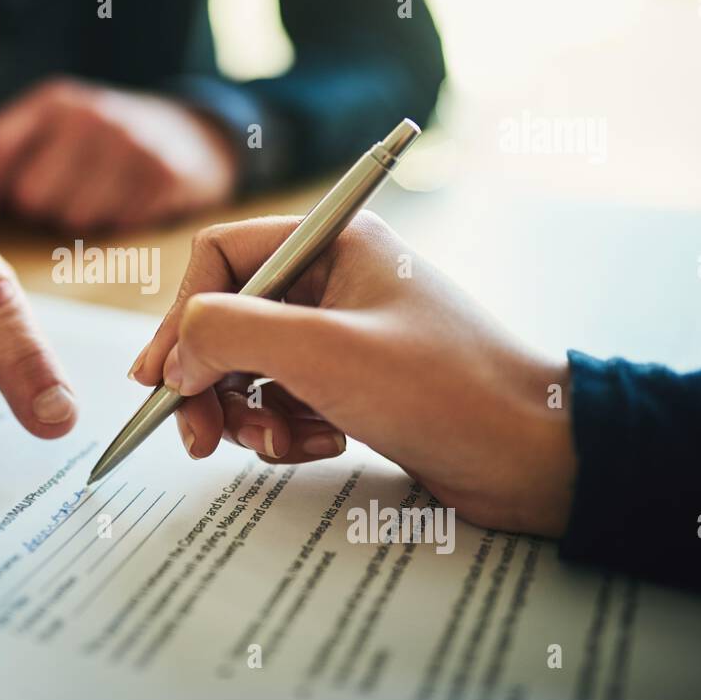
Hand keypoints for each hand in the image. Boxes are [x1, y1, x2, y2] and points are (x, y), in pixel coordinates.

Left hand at [0, 77, 237, 230]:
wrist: (191, 133)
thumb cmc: (101, 145)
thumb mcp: (55, 128)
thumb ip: (7, 155)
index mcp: (52, 101)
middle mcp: (88, 114)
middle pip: (31, 196)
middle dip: (39, 213)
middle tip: (61, 203)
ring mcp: (129, 142)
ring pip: (74, 219)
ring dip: (81, 223)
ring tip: (98, 201)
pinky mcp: (163, 173)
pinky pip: (117, 226)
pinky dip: (119, 225)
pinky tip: (129, 203)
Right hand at [128, 212, 577, 536]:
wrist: (536, 457)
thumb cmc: (443, 389)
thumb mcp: (320, 351)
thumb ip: (228, 332)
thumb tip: (176, 353)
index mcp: (332, 242)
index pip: (221, 258)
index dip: (182, 316)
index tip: (164, 378)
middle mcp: (334, 279)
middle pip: (229, 319)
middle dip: (209, 379)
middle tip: (196, 435)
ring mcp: (344, 333)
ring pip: (253, 366)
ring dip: (249, 413)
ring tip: (275, 445)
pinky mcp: (354, 383)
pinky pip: (286, 400)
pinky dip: (287, 430)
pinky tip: (321, 445)